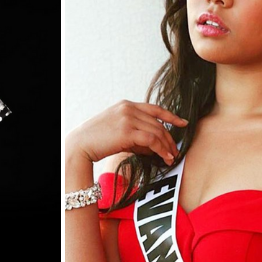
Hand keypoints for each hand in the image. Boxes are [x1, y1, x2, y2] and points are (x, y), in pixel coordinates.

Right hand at [65, 100, 187, 167]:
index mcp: (126, 105)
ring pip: (157, 131)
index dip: (170, 116)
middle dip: (169, 138)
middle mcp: (128, 108)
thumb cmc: (94, 140)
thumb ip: (134, 133)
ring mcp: (128, 118)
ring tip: (171, 157)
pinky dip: (161, 149)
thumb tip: (152, 145)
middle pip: (158, 123)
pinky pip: (151, 140)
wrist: (80, 145)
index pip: (154, 108)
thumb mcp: (116, 130)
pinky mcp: (127, 132)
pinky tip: (165, 157)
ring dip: (167, 146)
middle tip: (175, 150)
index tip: (182, 122)